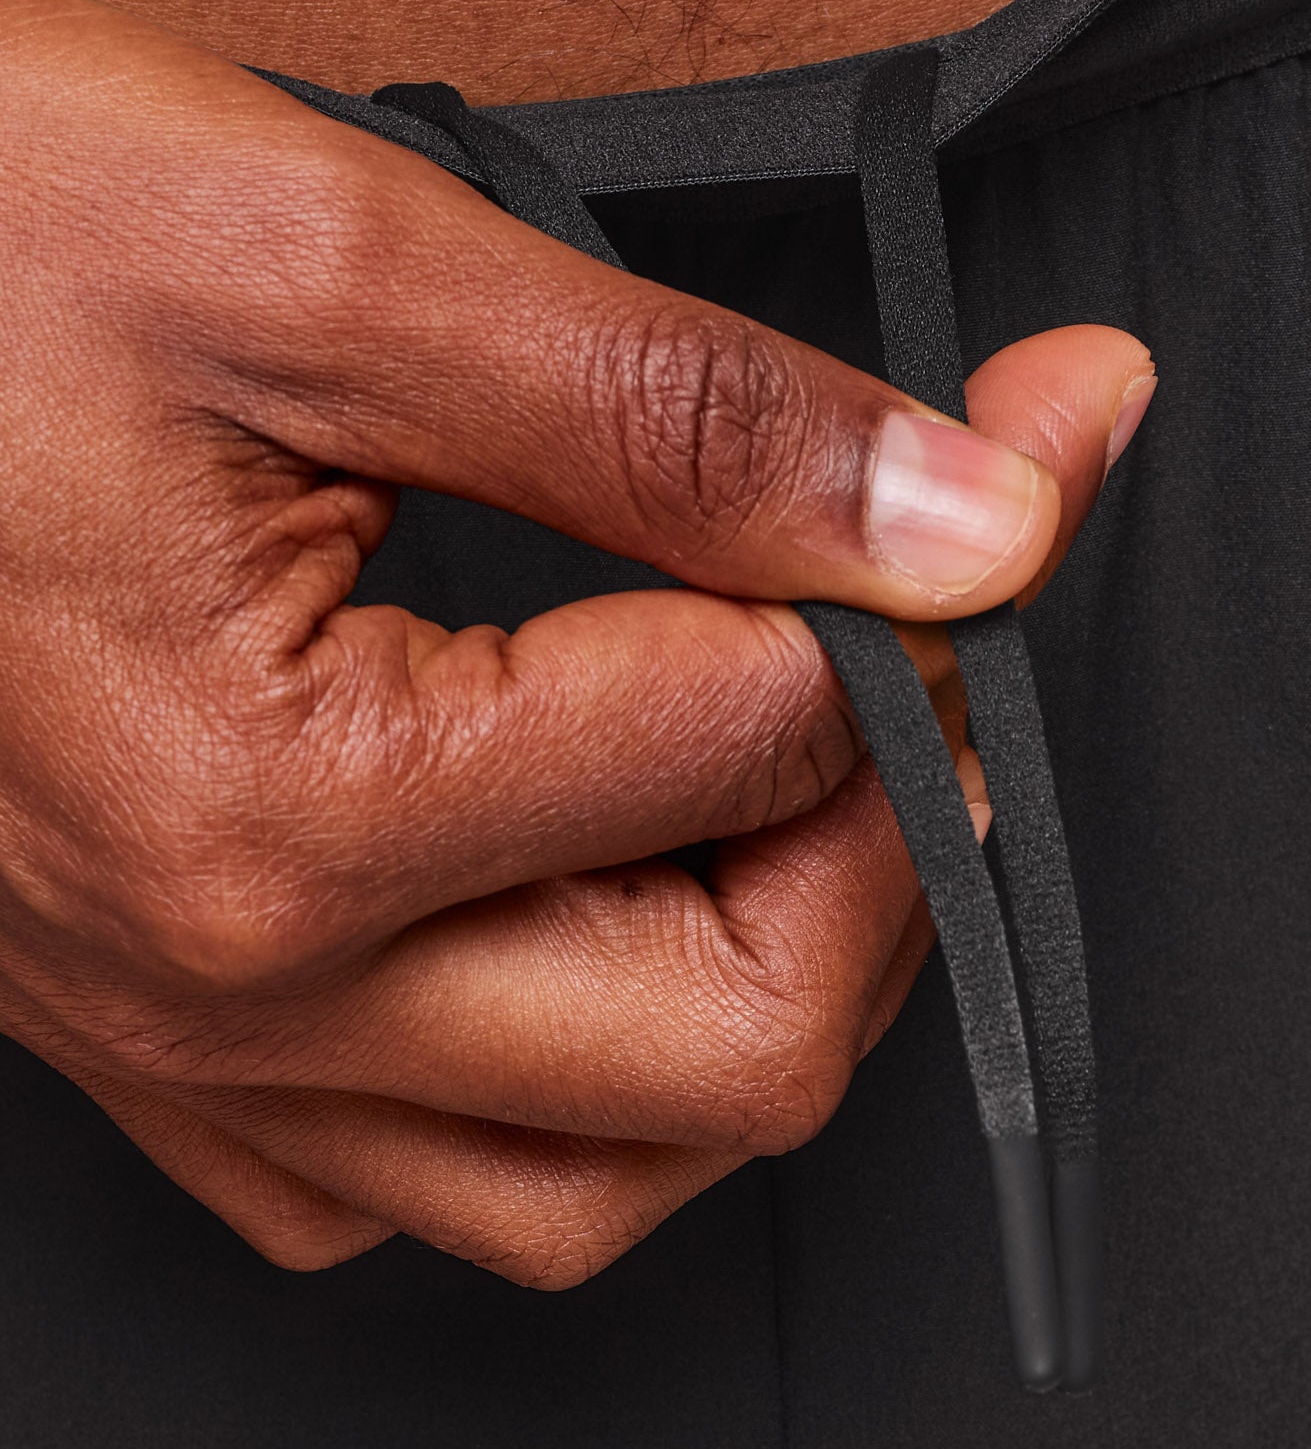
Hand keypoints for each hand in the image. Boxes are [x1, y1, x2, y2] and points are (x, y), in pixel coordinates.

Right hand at [0, 0, 1154, 1284]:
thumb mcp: (324, 263)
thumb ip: (684, 414)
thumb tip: (976, 508)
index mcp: (288, 810)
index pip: (770, 758)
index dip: (922, 596)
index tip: (1001, 461)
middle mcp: (241, 991)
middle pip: (742, 1053)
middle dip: (891, 847)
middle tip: (900, 658)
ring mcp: (199, 1051)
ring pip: (608, 1179)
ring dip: (764, 988)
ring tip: (782, 796)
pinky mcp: (171, 1047)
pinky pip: (433, 1186)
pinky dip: (586, 1084)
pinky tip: (595, 924)